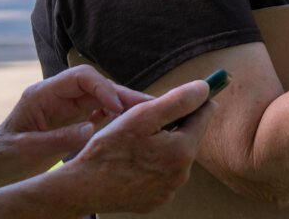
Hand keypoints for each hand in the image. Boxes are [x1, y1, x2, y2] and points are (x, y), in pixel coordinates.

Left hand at [0, 65, 153, 183]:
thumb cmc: (3, 158)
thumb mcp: (28, 150)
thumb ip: (59, 138)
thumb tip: (91, 127)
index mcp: (43, 94)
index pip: (80, 78)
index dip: (103, 87)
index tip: (118, 104)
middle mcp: (57, 95)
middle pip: (96, 85)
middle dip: (122, 93)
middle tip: (150, 105)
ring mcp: (65, 106)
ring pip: (101, 97)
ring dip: (124, 103)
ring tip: (150, 112)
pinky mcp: (71, 119)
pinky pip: (98, 110)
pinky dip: (116, 114)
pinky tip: (132, 122)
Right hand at [63, 79, 215, 214]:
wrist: (84, 187)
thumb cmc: (110, 148)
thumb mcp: (143, 115)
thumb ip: (178, 100)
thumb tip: (204, 88)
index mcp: (183, 151)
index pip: (204, 115)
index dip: (195, 99)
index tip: (190, 90)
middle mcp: (182, 175)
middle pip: (189, 135)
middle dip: (174, 123)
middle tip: (147, 118)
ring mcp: (169, 190)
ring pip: (175, 155)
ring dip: (163, 143)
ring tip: (136, 140)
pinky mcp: (155, 200)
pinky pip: (162, 174)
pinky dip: (153, 164)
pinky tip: (133, 160)